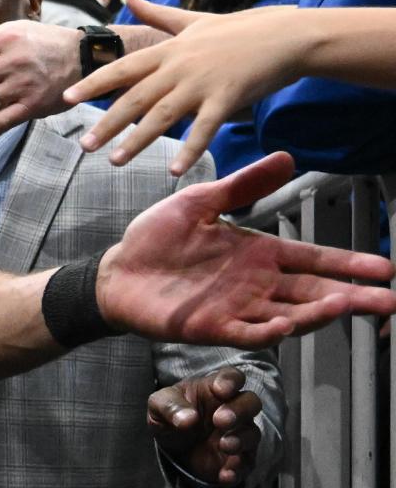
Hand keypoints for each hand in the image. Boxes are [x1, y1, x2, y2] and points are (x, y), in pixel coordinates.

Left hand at [64, 0, 303, 173]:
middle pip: (135, 97)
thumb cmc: (239, 30)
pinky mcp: (228, 97)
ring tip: (115, 160)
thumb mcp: (193, 19)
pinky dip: (190, 149)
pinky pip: (205, 128)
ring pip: (162, 114)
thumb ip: (157, 14)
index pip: (122, 69)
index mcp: (168, 50)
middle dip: (107, 122)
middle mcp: (179, 66)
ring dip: (138, 140)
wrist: (285, 36)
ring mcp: (202, 82)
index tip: (66, 97)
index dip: (93, 83)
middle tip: (84, 145)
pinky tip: (175, 170)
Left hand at [96, 153, 395, 347]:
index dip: (347, 263)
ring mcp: (237, 307)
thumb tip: (287, 157)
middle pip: (313, 291)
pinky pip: (248, 331)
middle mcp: (256, 284)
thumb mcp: (201, 202)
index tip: (383, 267)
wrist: (118, 270)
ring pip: (289, 313)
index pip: (312, 259)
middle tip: (386, 300)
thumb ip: (243, 185)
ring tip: (347, 304)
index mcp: (257, 253)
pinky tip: (290, 324)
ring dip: (318, 311)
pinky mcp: (213, 326)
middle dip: (352, 296)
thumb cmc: (157, 238)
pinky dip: (270, 329)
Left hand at [148, 367, 263, 486]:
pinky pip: (247, 462)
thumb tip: (187, 418)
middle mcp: (232, 408)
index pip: (232, 376)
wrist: (174, 446)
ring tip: (223, 445)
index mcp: (213, 388)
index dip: (230, 381)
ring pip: (253, 432)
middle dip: (239, 410)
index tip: (220, 390)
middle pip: (251, 402)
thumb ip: (169, 406)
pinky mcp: (239, 457)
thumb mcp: (159, 406)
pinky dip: (238, 468)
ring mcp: (239, 433)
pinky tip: (225, 474)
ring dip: (241, 439)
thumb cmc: (170, 414)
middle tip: (219, 420)